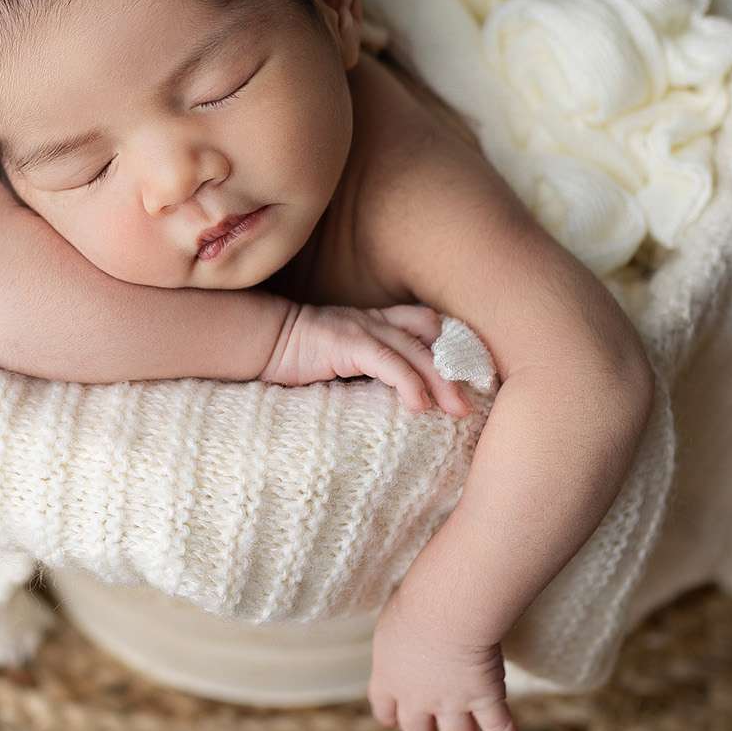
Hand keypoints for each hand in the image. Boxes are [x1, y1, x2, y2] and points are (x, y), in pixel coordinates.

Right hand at [258, 303, 470, 416]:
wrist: (261, 341)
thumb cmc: (298, 359)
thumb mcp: (343, 363)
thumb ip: (369, 371)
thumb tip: (398, 402)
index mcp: (377, 322)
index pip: (427, 325)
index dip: (451, 349)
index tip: (470, 379)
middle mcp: (376, 320)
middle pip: (430, 339)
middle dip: (454, 372)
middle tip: (470, 406)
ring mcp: (362, 328)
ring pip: (416, 350)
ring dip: (440, 381)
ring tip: (456, 410)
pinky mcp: (347, 342)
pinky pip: (388, 362)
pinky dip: (409, 383)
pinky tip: (418, 406)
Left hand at [369, 577, 523, 730]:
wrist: (445, 610)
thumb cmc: (416, 599)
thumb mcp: (394, 614)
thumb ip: (398, 629)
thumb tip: (402, 620)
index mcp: (389, 675)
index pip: (385, 706)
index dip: (391, 716)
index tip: (394, 723)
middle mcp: (418, 697)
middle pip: (418, 728)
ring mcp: (452, 702)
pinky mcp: (484, 697)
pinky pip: (499, 729)